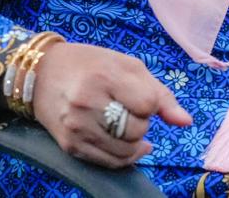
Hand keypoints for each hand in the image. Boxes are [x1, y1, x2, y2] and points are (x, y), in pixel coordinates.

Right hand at [30, 42, 192, 168]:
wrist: (42, 74)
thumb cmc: (91, 65)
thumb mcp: (127, 66)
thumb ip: (159, 94)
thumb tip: (186, 122)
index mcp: (104, 77)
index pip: (148, 105)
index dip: (149, 102)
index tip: (137, 94)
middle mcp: (87, 104)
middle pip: (137, 130)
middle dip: (140, 121)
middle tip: (126, 108)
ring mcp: (77, 128)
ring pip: (127, 150)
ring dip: (133, 140)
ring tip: (122, 123)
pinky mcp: (70, 146)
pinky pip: (110, 163)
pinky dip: (123, 156)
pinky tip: (121, 141)